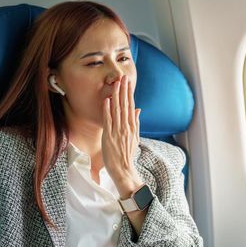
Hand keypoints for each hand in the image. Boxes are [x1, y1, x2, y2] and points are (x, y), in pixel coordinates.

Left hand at [102, 75, 142, 194]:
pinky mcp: (109, 136)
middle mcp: (126, 127)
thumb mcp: (135, 137)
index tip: (128, 82)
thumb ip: (136, 123)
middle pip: (125, 105)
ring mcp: (118, 131)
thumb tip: (138, 109)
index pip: (131, 106)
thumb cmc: (127, 154)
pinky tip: (107, 100)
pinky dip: (108, 110)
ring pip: (117, 110)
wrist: (123, 169)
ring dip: (117, 96)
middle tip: (124, 77)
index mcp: (132, 126)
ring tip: (116, 84)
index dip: (129, 93)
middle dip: (124, 90)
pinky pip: (108, 120)